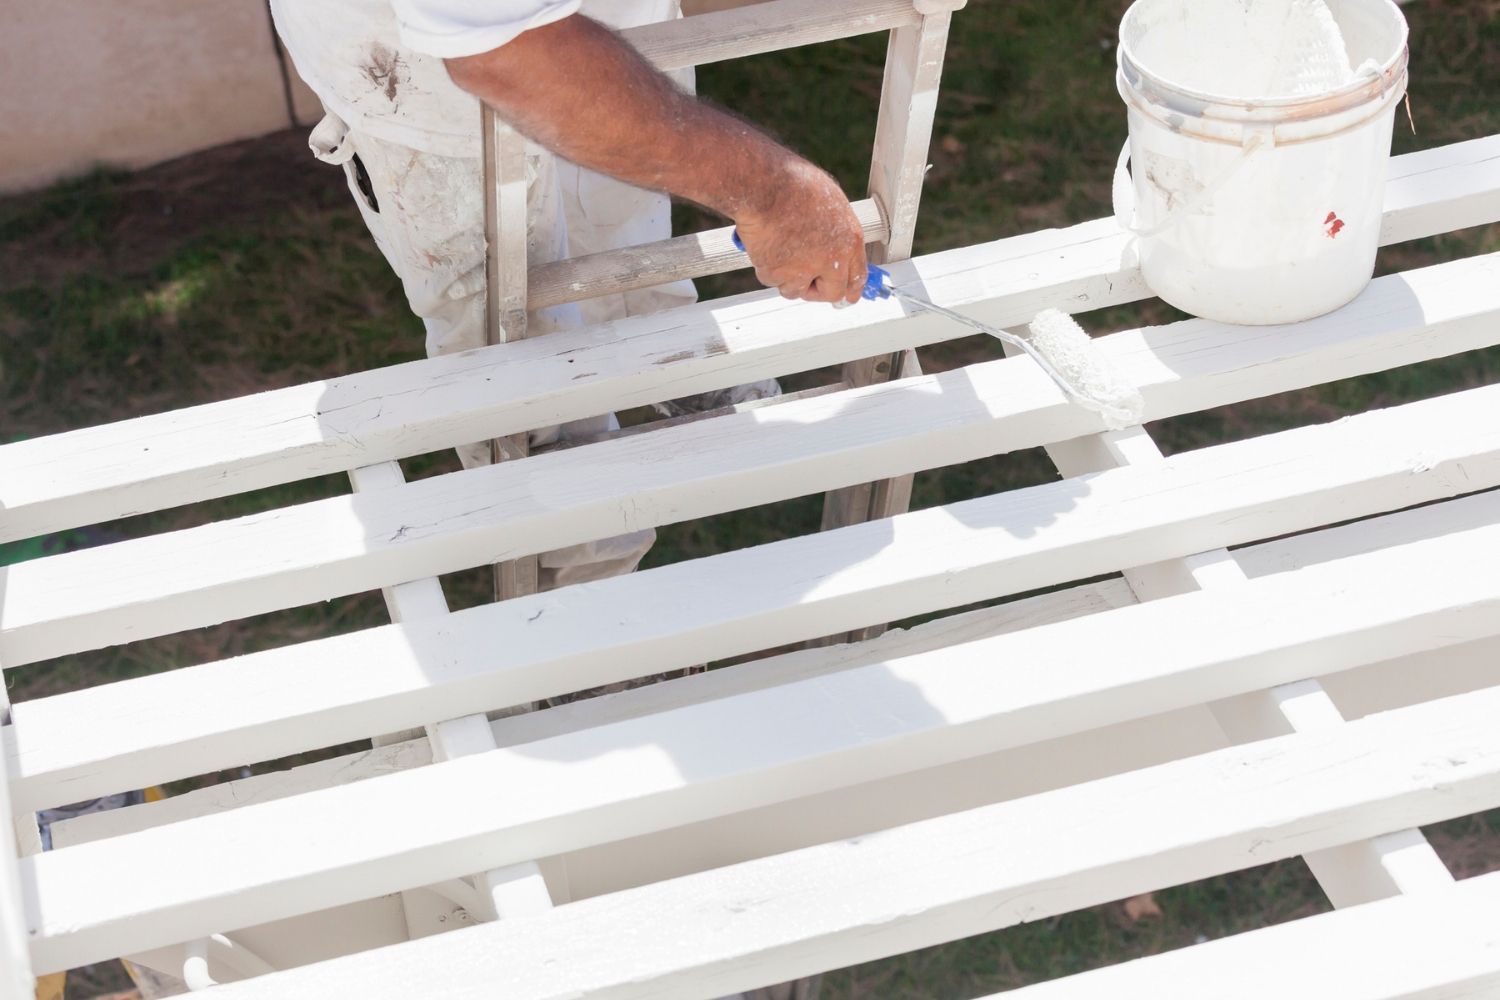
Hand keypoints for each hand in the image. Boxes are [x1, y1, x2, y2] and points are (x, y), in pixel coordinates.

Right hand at [734, 158, 867, 304]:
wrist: (765, 184)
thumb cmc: (792, 183)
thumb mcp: (828, 201)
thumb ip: (833, 228)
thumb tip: (831, 241)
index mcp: (849, 238)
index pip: (857, 275)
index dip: (850, 288)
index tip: (847, 296)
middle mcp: (831, 258)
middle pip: (832, 293)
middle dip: (819, 291)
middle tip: (806, 282)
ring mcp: (805, 268)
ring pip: (797, 291)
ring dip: (788, 278)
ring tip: (780, 250)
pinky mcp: (778, 273)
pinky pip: (772, 280)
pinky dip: (767, 267)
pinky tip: (766, 245)